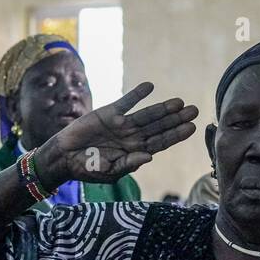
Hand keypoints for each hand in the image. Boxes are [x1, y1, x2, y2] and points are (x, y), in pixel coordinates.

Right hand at [35, 82, 197, 185]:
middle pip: (159, 127)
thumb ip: (129, 164)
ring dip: (163, 108)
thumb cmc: (88, 168)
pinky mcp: (109, 113)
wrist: (65, 157)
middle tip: (194, 111)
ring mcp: (122, 124)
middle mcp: (133, 137)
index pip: (161, 142)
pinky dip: (137, 95)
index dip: (176, 135)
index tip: (191, 128)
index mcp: (136, 152)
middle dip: (176, 119)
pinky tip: (149, 87)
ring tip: (179, 102)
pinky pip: (126, 102)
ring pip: (147, 114)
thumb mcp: (109, 172)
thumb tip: (148, 158)